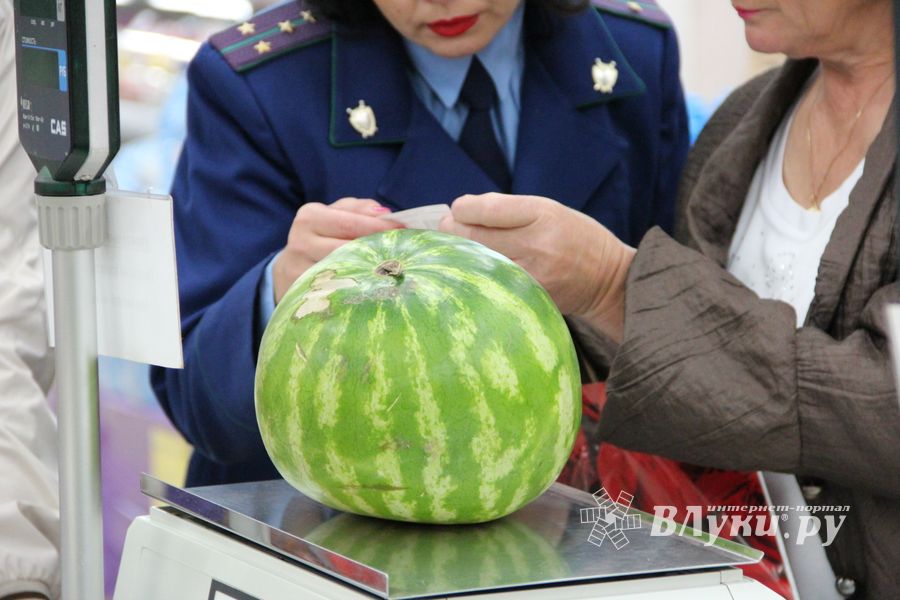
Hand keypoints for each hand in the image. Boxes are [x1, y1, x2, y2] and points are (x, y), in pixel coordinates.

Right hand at [273, 198, 403, 302]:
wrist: (290, 268)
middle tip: (405, 254)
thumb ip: (359, 209)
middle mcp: (301, 242)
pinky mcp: (302, 293)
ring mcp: (299, 270)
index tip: (404, 231)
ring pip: (344, 271)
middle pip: (348, 247)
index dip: (380, 227)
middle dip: (379, 250)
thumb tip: (384, 213)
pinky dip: (357, 288)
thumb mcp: (335, 216)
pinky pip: (336, 291)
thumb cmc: (322, 237)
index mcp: (310, 217)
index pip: (350, 223)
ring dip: (371, 271)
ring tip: (394, 270)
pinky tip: (373, 286)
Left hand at [438, 193, 633, 341]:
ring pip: (476, 262)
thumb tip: (461, 212)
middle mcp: (537, 244)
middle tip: (450, 229)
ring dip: (460, 254)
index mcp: (543, 214)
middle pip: (473, 236)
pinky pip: (489, 284)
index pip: (486, 209)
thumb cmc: (574, 238)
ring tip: (460, 249)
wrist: (609, 280)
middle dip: (453, 230)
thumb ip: (508, 210)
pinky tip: (476, 270)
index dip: (462, 208)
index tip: (459, 210)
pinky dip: (476, 275)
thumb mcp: (550, 210)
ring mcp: (531, 275)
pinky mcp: (528, 298)